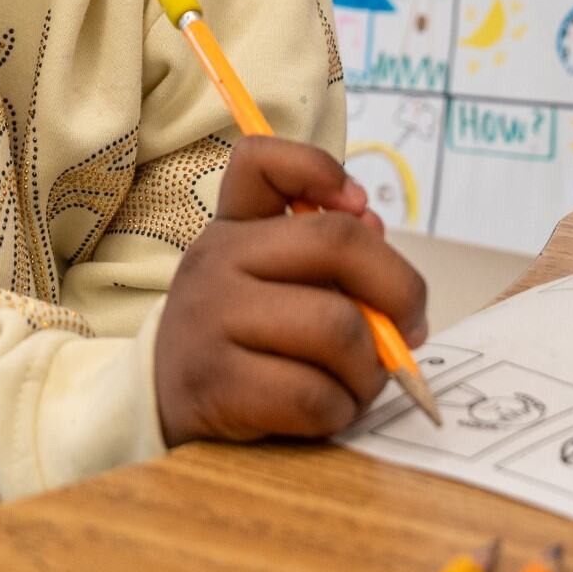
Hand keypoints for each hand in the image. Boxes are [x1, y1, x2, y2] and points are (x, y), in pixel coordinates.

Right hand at [154, 135, 429, 446]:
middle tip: (409, 328)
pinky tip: (329, 409)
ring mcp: (212, 320)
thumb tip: (377, 232)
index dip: (319, 169)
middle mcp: (216, 259)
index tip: (359, 206)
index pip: (260, 162)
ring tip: (361, 380)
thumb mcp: (272, 284)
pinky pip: (312, 394)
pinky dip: (340, 409)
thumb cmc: (241, 340)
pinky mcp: (217, 384)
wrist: (164, 406)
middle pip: (335, 242)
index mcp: (235, 227)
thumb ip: (327, 256)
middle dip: (399, 289)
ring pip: (335, 328)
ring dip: (371, 367)